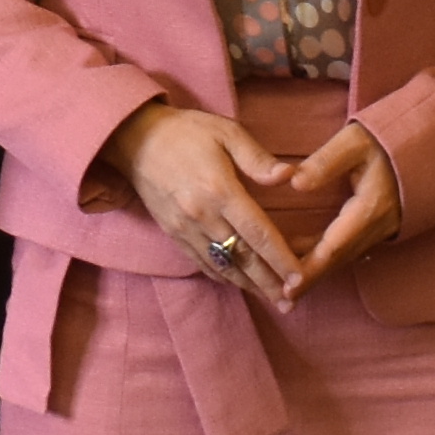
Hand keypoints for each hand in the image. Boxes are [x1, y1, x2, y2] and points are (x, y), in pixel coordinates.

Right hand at [108, 104, 309, 303]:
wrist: (135, 140)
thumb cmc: (187, 132)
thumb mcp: (226, 131)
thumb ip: (257, 158)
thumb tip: (289, 176)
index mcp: (220, 190)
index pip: (257, 233)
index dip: (280, 258)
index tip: (300, 276)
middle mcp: (202, 216)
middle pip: (242, 258)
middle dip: (269, 283)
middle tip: (292, 302)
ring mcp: (185, 229)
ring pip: (223, 266)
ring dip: (249, 285)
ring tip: (272, 299)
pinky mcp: (174, 234)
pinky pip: (202, 262)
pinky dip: (223, 276)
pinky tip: (239, 283)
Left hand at [273, 123, 407, 287]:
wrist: (429, 148)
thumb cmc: (386, 141)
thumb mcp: (355, 142)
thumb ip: (324, 162)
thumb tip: (295, 183)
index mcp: (368, 209)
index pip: (334, 247)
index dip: (310, 269)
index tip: (288, 286)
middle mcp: (375, 227)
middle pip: (337, 260)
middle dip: (310, 279)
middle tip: (281, 297)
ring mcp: (380, 230)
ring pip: (344, 258)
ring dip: (317, 272)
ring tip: (287, 286)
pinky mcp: (378, 228)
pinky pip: (350, 251)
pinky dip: (328, 261)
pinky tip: (308, 262)